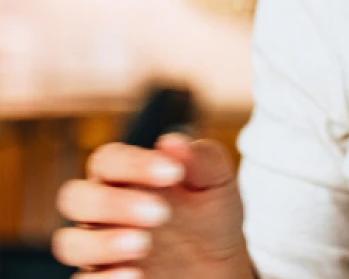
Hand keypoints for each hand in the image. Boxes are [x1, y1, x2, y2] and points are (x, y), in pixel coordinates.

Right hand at [53, 132, 249, 278]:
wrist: (220, 268)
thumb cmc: (211, 217)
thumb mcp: (218, 185)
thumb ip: (202, 159)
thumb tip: (172, 141)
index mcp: (126, 176)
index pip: (108, 159)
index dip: (134, 163)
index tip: (174, 173)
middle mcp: (103, 210)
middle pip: (76, 197)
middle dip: (112, 203)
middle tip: (160, 213)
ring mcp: (98, 249)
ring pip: (71, 242)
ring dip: (104, 242)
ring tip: (144, 244)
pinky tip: (136, 274)